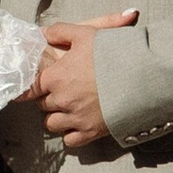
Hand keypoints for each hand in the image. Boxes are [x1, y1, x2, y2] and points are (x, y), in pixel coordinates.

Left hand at [38, 11, 137, 148]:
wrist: (141, 76)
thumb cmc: (112, 53)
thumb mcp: (86, 34)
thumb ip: (60, 31)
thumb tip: (43, 33)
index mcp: (56, 77)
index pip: (31, 87)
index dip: (34, 86)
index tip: (36, 86)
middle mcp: (61, 101)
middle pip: (42, 105)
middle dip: (49, 98)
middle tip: (61, 91)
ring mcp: (75, 119)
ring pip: (52, 124)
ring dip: (57, 117)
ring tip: (68, 108)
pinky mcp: (90, 132)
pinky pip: (69, 140)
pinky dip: (71, 133)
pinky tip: (78, 122)